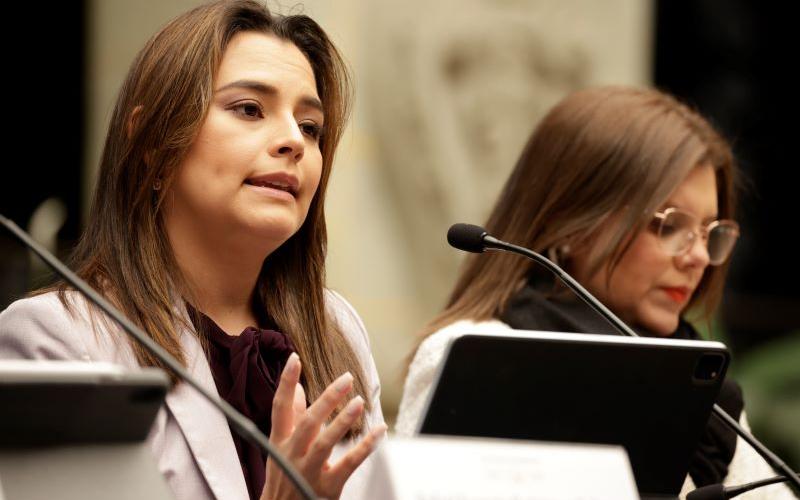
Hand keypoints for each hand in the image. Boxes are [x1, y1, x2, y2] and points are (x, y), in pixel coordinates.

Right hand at [261, 353, 386, 499]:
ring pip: (325, 443)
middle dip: (326, 399)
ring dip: (343, 421)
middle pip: (307, 423)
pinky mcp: (327, 487)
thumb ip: (292, 418)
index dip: (285, 382)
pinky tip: (379, 431)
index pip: (280, 407)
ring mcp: (308, 472)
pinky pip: (349, 464)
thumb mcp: (282, 446)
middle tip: (346, 378)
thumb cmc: (285, 475)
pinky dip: (365, 447)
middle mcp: (292, 455)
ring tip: (359, 402)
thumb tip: (296, 388)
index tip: (294, 358)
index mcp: (280, 441)